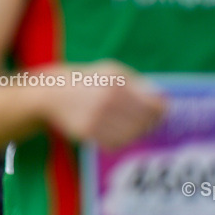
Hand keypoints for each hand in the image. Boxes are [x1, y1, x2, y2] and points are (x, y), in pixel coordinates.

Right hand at [43, 61, 165, 149]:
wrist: (51, 93)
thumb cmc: (86, 80)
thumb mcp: (110, 70)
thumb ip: (136, 82)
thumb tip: (161, 98)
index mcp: (115, 83)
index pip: (151, 104)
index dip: (161, 110)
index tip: (163, 111)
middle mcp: (106, 100)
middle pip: (143, 121)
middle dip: (151, 122)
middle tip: (151, 121)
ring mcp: (96, 118)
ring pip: (131, 135)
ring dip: (137, 133)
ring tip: (135, 127)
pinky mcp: (87, 132)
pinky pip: (115, 143)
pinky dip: (121, 140)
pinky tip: (119, 132)